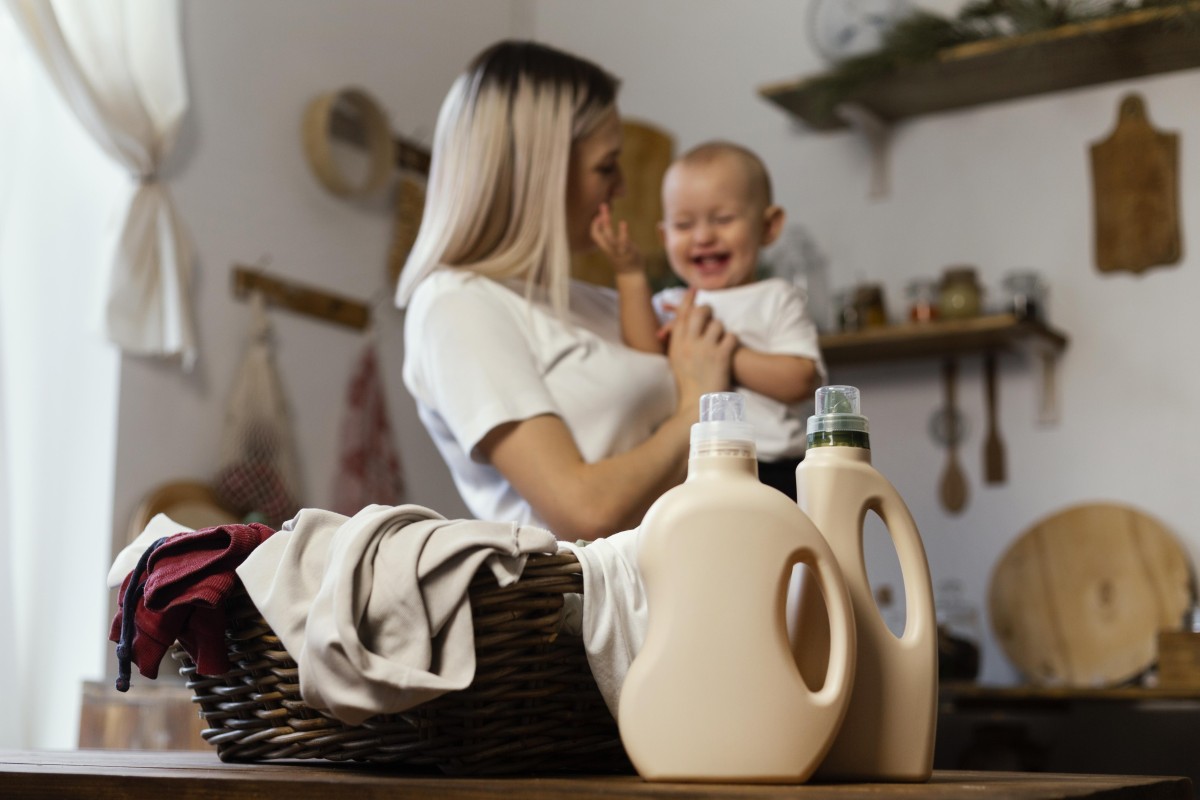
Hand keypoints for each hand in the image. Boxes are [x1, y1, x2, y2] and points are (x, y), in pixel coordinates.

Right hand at [590, 203, 643, 275]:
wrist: (631, 275)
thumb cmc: (623, 259)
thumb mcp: (614, 248)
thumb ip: (610, 238)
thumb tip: (609, 224)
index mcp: (605, 247)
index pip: (594, 235)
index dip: (594, 225)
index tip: (597, 214)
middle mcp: (609, 249)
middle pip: (599, 234)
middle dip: (599, 220)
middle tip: (602, 205)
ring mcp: (618, 251)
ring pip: (608, 238)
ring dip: (607, 224)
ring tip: (606, 212)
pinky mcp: (628, 253)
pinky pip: (623, 243)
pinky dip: (622, 233)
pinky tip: (623, 223)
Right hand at [666, 289, 736, 413]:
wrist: (697, 407)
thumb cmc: (688, 385)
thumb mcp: (676, 361)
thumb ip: (677, 341)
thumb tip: (679, 323)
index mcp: (676, 345)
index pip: (682, 315)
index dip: (688, 299)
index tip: (694, 289)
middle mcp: (688, 344)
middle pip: (700, 313)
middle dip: (709, 311)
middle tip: (712, 316)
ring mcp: (704, 349)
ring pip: (718, 324)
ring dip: (721, 332)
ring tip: (720, 345)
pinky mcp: (720, 356)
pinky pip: (731, 336)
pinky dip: (732, 342)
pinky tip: (729, 352)